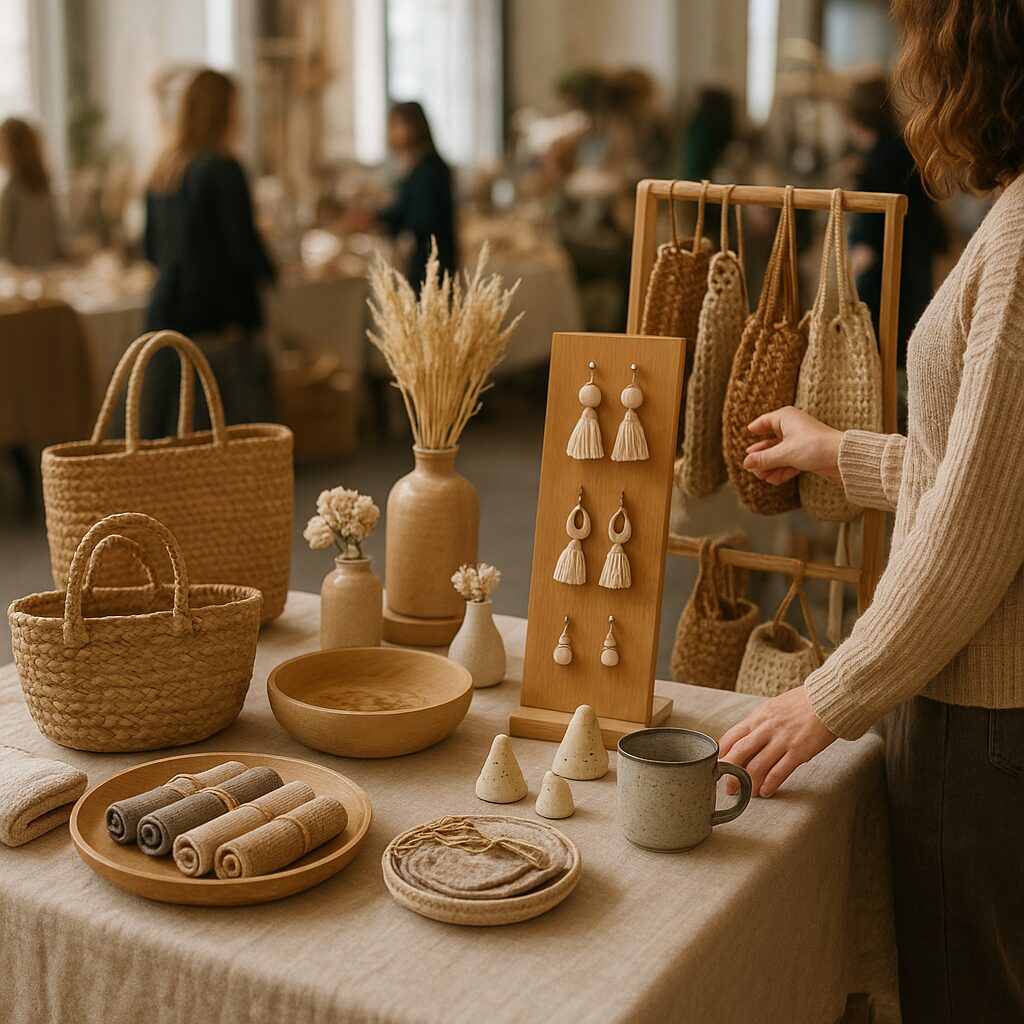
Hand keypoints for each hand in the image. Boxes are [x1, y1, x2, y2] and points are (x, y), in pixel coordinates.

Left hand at [718, 686, 836, 797]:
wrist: (827, 700)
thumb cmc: (800, 704)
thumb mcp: (772, 708)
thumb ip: (758, 724)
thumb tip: (745, 743)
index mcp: (757, 717)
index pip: (730, 737)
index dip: (723, 755)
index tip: (719, 767)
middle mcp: (766, 728)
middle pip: (739, 753)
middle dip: (730, 773)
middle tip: (728, 787)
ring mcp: (782, 740)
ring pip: (757, 766)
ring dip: (749, 783)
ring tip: (748, 793)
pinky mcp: (799, 751)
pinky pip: (779, 772)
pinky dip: (769, 784)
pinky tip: (766, 792)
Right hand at [743, 406, 842, 486]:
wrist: (843, 459)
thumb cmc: (815, 447)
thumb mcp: (784, 453)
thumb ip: (763, 459)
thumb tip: (746, 463)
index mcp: (785, 418)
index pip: (763, 422)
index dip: (753, 432)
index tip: (746, 444)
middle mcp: (792, 427)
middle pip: (769, 442)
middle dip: (761, 458)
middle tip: (753, 469)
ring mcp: (799, 441)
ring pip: (778, 454)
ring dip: (770, 467)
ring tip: (764, 478)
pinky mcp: (806, 454)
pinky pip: (788, 461)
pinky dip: (782, 470)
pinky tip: (775, 480)